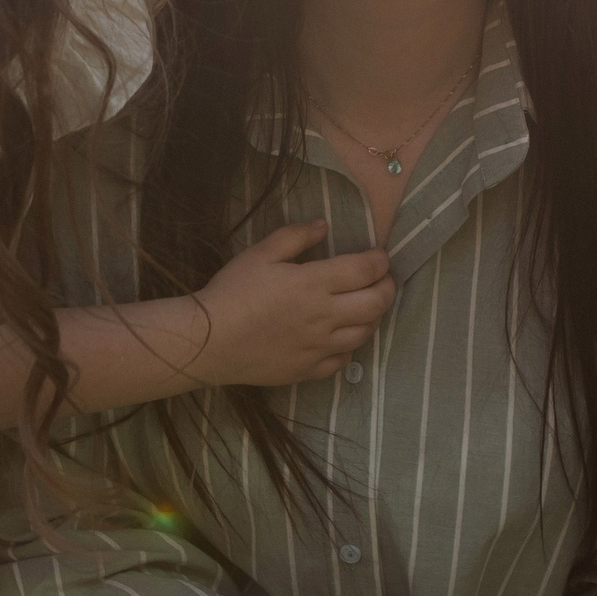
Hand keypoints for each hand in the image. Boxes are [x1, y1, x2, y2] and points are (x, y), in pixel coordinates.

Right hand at [191, 221, 393, 387]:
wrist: (208, 341)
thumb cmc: (232, 292)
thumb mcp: (260, 253)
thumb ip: (295, 237)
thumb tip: (323, 226)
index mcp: (314, 283)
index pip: (366, 270)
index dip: (380, 260)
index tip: (379, 255)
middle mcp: (325, 316)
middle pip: (376, 303)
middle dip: (388, 288)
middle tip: (383, 280)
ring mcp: (319, 346)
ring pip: (365, 333)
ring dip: (373, 317)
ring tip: (366, 306)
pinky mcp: (309, 369)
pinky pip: (343, 360)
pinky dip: (350, 346)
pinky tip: (341, 336)